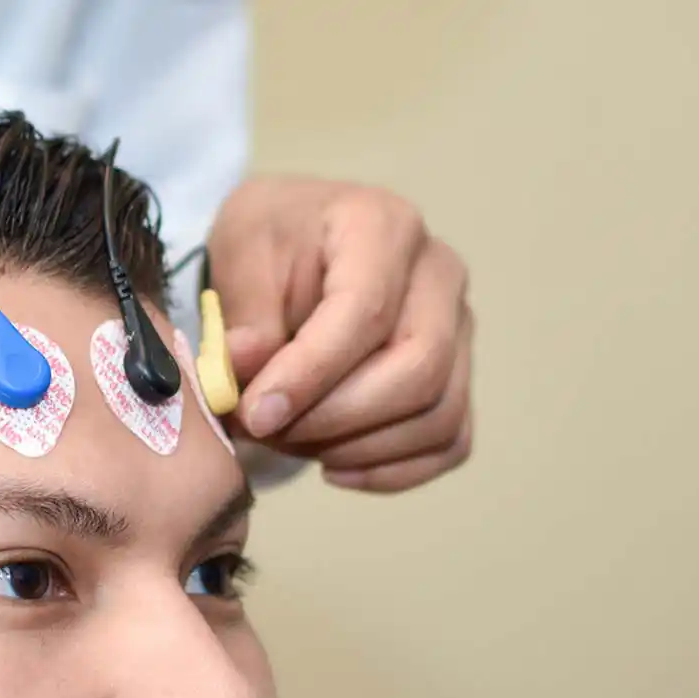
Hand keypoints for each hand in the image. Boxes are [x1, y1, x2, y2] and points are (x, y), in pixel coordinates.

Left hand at [207, 177, 473, 492]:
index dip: (310, 375)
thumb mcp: (239, 254)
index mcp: (383, 227)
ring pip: (437, 416)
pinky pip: (448, 443)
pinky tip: (330, 465)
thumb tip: (244, 368)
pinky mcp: (458, 375)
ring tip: (286, 439)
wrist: (294, 245)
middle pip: (419, 370)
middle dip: (333, 419)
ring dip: (354, 448)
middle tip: (265, 430)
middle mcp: (439, 274)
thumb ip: (244, 314)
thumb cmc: (270, 244)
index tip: (255, 414)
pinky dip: (389, 470)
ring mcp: (459, 327)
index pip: (366, 312)